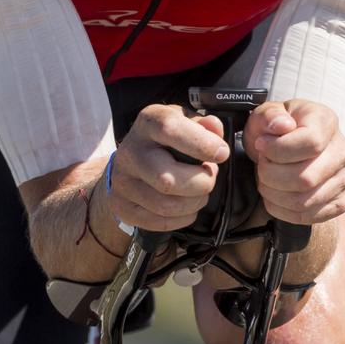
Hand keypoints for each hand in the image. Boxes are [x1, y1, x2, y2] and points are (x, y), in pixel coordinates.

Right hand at [107, 104, 229, 231]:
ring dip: (195, 202)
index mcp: (148, 124)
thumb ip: (203, 124)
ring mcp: (123, 181)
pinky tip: (186, 204)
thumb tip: (214, 127)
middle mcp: (131, 152)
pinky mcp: (122, 206)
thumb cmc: (162, 139)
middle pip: (168, 180)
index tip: (221, 153)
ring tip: (199, 190)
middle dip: (201, 183)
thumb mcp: (182, 121)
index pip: (170, 130)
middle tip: (209, 175)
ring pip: (167, 206)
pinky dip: (183, 218)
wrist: (128, 160)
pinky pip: (161, 222)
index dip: (201, 143)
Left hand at [243, 100, 344, 224]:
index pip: (311, 143)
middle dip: (271, 174)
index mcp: (326, 122)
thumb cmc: (275, 130)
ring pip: (304, 201)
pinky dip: (281, 210)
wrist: (286, 149)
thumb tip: (282, 125)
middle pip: (306, 178)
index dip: (278, 149)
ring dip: (273, 193)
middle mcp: (342, 151)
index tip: (261, 145)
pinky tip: (273, 194)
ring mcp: (343, 179)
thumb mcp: (266, 114)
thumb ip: (270, 116)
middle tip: (261, 164)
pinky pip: (307, 216)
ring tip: (264, 179)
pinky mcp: (338, 202)